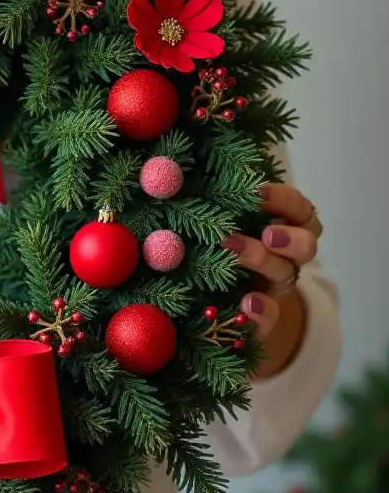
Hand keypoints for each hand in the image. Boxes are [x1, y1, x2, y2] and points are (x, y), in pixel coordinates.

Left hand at [221, 183, 322, 377]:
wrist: (217, 298)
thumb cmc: (218, 245)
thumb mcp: (221, 219)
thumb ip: (219, 202)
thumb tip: (185, 176)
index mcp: (284, 227)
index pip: (300, 209)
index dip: (284, 199)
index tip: (259, 192)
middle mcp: (286, 257)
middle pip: (307, 245)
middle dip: (289, 238)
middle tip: (266, 234)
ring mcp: (275, 287)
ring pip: (287, 275)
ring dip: (263, 261)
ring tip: (233, 250)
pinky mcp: (263, 317)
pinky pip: (271, 317)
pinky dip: (262, 310)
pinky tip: (247, 303)